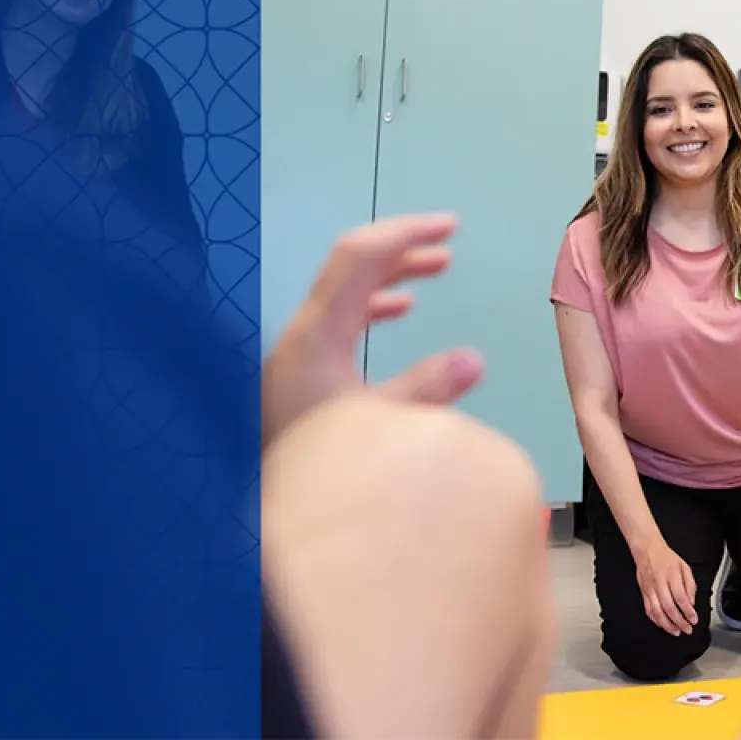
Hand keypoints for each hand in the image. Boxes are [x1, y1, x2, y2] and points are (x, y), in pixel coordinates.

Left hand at [261, 214, 482, 446]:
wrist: (266, 512)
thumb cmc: (320, 466)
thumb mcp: (380, 429)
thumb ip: (425, 391)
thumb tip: (473, 359)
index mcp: (318, 334)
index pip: (360, 256)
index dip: (406, 232)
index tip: (450, 228)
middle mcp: (302, 333)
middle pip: (352, 265)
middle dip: (403, 248)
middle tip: (449, 241)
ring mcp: (298, 351)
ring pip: (347, 291)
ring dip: (393, 275)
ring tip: (438, 268)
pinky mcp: (300, 371)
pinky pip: (340, 317)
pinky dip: (374, 304)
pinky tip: (401, 312)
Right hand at [633, 539, 698, 636]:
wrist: (647, 550)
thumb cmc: (667, 558)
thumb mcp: (684, 567)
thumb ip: (690, 585)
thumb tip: (692, 602)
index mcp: (672, 575)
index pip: (681, 598)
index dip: (688, 611)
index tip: (694, 620)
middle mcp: (659, 583)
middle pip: (669, 607)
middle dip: (679, 622)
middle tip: (687, 629)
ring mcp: (650, 589)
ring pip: (657, 612)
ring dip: (667, 625)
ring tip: (676, 631)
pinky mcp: (643, 593)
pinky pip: (649, 610)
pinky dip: (656, 620)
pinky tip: (663, 625)